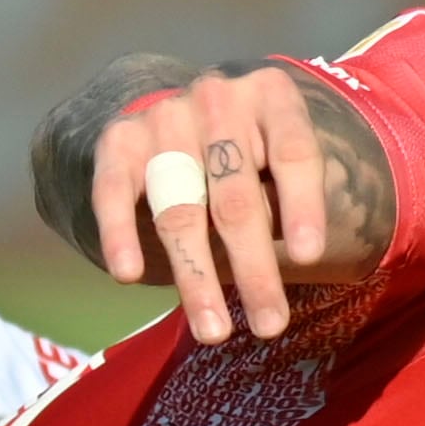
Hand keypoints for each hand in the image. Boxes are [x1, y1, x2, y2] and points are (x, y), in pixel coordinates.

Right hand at [88, 66, 331, 343]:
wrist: (186, 113)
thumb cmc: (252, 152)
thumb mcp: (283, 159)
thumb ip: (283, 197)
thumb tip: (283, 262)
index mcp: (272, 95)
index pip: (293, 153)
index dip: (302, 207)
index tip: (309, 259)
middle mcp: (217, 98)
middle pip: (237, 196)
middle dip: (254, 267)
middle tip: (270, 326)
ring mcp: (165, 116)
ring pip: (181, 209)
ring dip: (196, 275)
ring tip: (213, 330)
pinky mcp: (120, 139)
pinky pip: (115, 192)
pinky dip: (120, 233)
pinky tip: (128, 274)